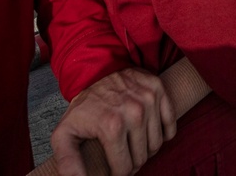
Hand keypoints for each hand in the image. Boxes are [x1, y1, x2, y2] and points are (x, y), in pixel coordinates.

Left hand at [50, 68, 175, 175]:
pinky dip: (162, 134)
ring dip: (145, 148)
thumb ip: (66, 161)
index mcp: (112, 126)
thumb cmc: (84, 107)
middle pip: (142, 157)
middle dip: (132, 161)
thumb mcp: (65, 134)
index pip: (124, 168)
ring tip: (132, 142)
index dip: (118, 172)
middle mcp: (134, 112)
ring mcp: (149, 99)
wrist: (97, 71)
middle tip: (122, 154)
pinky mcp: (158, 90)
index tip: (113, 167)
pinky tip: (148, 131)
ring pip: (156, 145)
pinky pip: (170, 126)